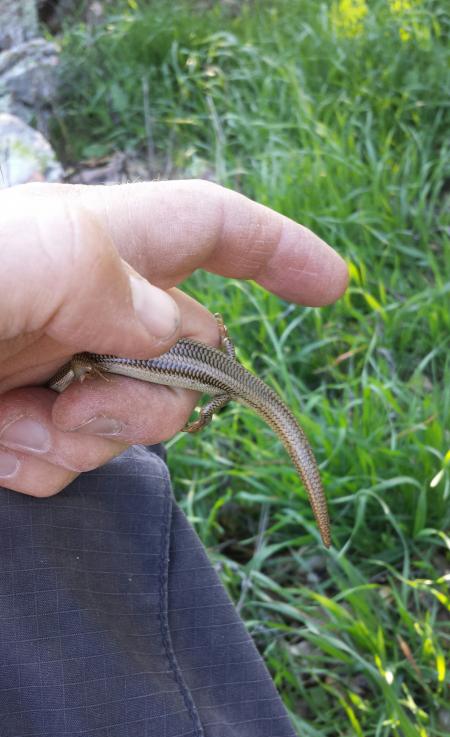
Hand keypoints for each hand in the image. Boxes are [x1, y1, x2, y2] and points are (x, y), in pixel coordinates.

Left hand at [0, 180, 347, 496]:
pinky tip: (2, 441)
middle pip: (188, 350)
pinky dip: (46, 464)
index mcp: (93, 247)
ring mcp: (55, 367)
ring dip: (92, 435)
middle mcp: (84, 306)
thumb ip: (102, 278)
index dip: (277, 250)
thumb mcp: (19, 258)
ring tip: (23, 419)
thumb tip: (168, 331)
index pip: (209, 229)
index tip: (331, 287)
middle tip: (85, 397)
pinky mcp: (21, 419)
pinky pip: (73, 458)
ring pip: (137, 417)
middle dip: (163, 390)